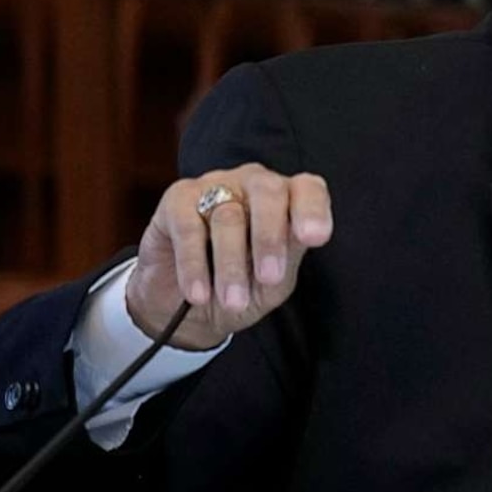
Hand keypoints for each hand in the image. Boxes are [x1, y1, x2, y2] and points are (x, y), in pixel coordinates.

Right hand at [123, 166, 334, 350]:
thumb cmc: (242, 286)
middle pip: (268, 193)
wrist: (186, 308)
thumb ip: (288, 256)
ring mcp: (214, 186)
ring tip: (233, 302)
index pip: (308, 189)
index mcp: (287, 199)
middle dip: (270, 238)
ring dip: (230, 265)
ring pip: (227, 216)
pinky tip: (198, 294)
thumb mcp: (273, 282)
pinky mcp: (177, 200)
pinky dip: (194, 264)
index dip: (313, 209)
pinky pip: (188, 227)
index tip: (314, 238)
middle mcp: (252, 184)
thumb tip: (301, 237)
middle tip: (269, 279)